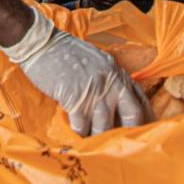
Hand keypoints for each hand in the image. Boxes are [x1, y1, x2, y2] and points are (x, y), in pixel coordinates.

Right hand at [4, 9, 147, 135]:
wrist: (41, 43)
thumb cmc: (63, 52)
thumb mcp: (95, 60)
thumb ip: (108, 78)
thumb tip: (115, 102)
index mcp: (116, 70)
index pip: (139, 98)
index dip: (143, 117)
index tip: (139, 130)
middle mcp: (110, 80)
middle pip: (132, 114)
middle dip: (127, 131)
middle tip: (119, 141)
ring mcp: (94, 90)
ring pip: (105, 125)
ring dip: (97, 135)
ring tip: (91, 137)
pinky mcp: (75, 98)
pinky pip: (82, 126)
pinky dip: (78, 132)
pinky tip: (74, 129)